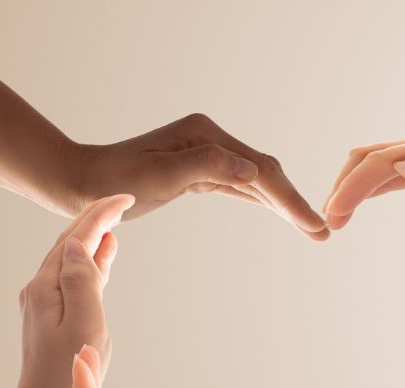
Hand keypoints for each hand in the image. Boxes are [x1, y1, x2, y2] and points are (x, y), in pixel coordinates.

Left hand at [11, 194, 133, 387]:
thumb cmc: (70, 373)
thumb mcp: (84, 325)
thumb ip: (83, 281)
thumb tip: (78, 244)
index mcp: (47, 286)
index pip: (76, 238)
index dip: (101, 214)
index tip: (125, 198)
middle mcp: (41, 288)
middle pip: (69, 241)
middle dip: (95, 219)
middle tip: (122, 201)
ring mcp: (44, 302)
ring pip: (70, 258)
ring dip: (92, 238)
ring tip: (114, 223)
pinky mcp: (52, 315)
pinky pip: (73, 277)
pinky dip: (90, 262)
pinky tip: (102, 257)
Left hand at [67, 114, 327, 239]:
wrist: (81, 182)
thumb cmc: (114, 181)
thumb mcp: (161, 174)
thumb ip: (208, 167)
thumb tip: (255, 171)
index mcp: (207, 136)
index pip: (261, 170)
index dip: (290, 200)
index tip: (314, 226)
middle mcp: (211, 140)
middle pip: (267, 173)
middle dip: (295, 204)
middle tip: (323, 233)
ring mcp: (206, 154)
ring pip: (258, 182)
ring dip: (285, 206)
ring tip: (312, 230)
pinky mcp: (199, 170)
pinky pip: (241, 187)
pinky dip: (264, 202)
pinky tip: (281, 214)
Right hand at [323, 132, 404, 230]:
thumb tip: (403, 170)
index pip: (381, 165)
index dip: (353, 189)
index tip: (333, 216)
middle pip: (369, 158)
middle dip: (344, 186)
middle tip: (326, 223)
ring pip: (377, 167)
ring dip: (353, 188)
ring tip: (334, 218)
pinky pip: (394, 178)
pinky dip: (372, 190)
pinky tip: (358, 205)